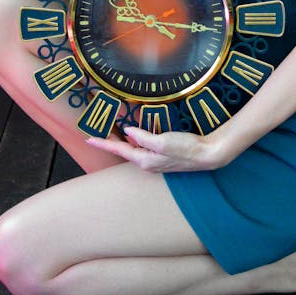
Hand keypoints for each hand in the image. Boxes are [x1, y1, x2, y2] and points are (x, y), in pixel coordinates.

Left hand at [85, 125, 230, 172]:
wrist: (207, 154)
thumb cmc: (186, 147)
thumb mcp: (162, 141)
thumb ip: (143, 136)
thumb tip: (127, 131)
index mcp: (144, 160)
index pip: (119, 150)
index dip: (103, 144)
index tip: (88, 139)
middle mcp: (147, 163)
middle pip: (123, 152)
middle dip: (109, 144)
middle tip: (96, 134)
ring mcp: (155, 161)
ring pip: (132, 151)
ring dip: (121, 144)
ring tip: (110, 134)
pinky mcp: (163, 157)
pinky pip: (142, 149)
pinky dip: (134, 143)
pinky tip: (133, 137)